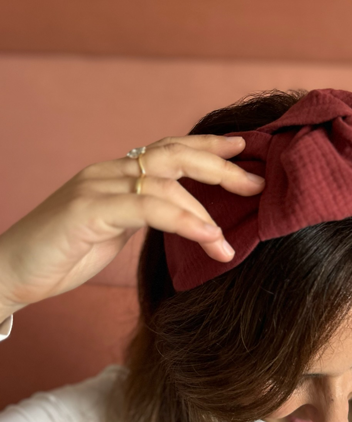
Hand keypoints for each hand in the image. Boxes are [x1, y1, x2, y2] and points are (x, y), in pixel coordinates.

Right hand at [0, 135, 262, 312]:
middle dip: (219, 166)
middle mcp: (107, 171)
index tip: (244, 150)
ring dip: (205, 210)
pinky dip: (183, 220)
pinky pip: (147, 208)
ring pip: (165, 181)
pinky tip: (207, 237)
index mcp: (115, 174)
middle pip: (174, 154)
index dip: (207, 148)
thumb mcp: (112, 232)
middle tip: (257, 183)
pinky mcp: (87, 210)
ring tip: (230, 240)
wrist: (8, 273)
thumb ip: (142, 217)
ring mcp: (96, 187)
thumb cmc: (61, 256)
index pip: (169, 151)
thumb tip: (183, 217)